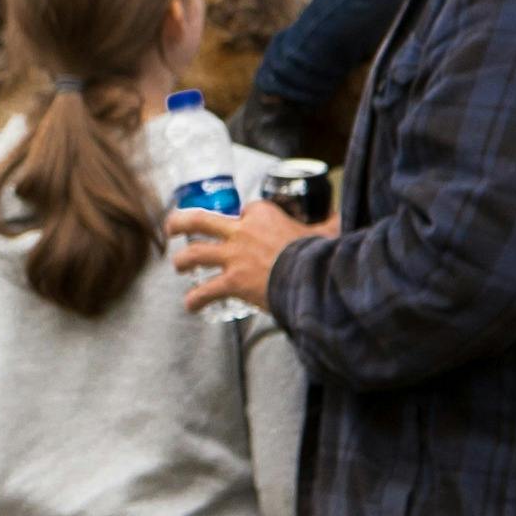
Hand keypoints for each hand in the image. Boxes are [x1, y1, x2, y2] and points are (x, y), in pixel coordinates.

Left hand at [171, 201, 318, 314]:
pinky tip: (191, 306)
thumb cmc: (320, 252)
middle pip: (200, 220)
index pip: (245, 210)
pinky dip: (195, 299)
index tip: (244, 225)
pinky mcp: (232, 282)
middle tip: (172, 227)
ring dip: (182, 261)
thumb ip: (330, 225)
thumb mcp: (326, 232)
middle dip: (180, 222)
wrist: (313, 276)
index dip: (244, 217)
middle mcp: (241, 231)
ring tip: (179, 266)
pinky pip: (205, 291)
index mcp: (263, 213)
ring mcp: (233, 256)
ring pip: (195, 254)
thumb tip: (343, 221)